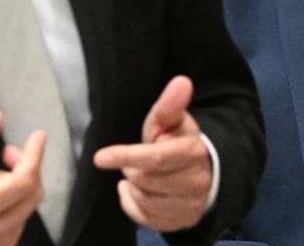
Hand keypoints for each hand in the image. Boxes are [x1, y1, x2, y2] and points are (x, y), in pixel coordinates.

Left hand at [93, 75, 211, 231]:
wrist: (203, 172)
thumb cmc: (178, 141)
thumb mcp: (173, 121)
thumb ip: (171, 104)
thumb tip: (181, 81)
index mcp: (194, 152)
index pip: (157, 157)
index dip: (127, 156)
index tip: (100, 157)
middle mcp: (197, 181)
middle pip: (145, 180)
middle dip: (132, 168)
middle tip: (135, 159)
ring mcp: (191, 205)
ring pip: (144, 200)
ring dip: (134, 186)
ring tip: (139, 174)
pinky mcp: (183, 222)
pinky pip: (145, 218)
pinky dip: (133, 204)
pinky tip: (136, 191)